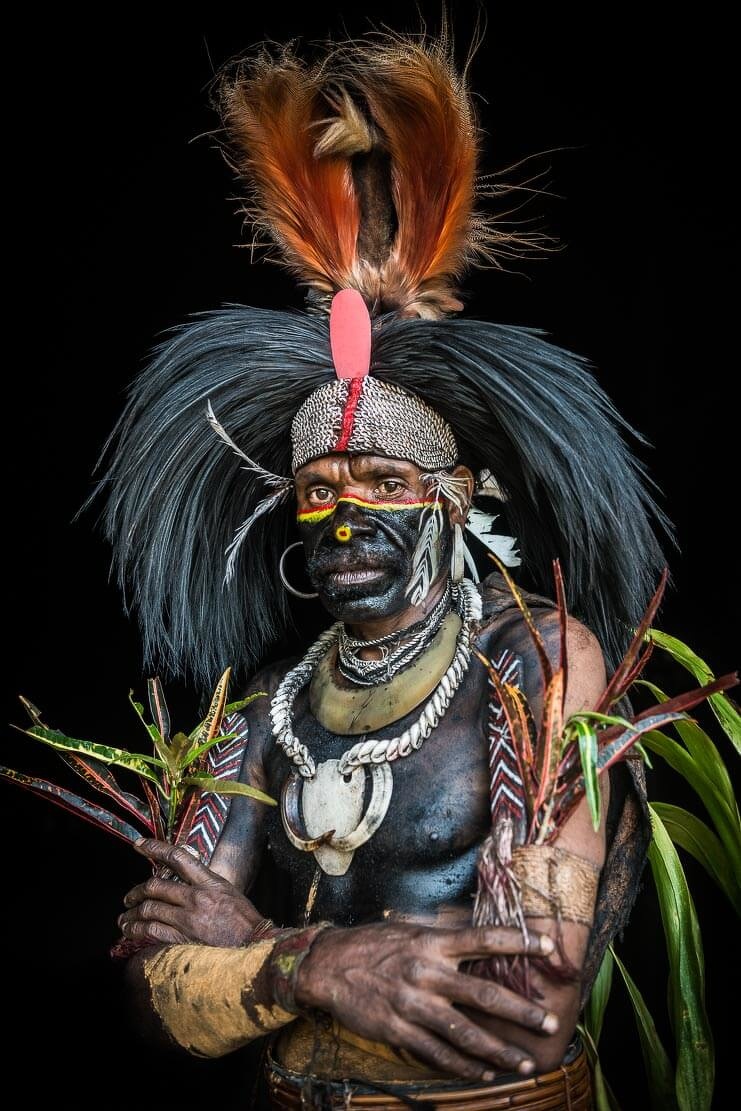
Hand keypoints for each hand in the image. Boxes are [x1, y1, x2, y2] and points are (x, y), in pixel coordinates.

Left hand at [117, 838, 265, 946]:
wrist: (255, 944)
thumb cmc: (244, 919)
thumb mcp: (228, 891)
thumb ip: (204, 884)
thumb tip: (183, 880)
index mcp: (209, 881)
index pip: (178, 857)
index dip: (154, 848)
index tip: (138, 845)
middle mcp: (196, 897)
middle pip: (155, 886)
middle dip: (136, 892)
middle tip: (128, 898)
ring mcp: (189, 919)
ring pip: (150, 910)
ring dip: (132, 914)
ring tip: (125, 919)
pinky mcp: (185, 939)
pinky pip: (153, 932)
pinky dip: (138, 930)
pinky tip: (131, 932)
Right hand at [295, 922, 558, 1080]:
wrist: (328, 966)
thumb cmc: (374, 945)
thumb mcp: (410, 930)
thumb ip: (444, 937)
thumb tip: (480, 936)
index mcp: (432, 941)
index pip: (484, 938)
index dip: (519, 942)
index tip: (550, 949)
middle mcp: (426, 971)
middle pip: (483, 993)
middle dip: (519, 1010)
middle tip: (548, 1023)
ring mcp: (412, 1003)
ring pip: (464, 1032)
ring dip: (497, 1050)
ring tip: (523, 1063)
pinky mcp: (397, 1030)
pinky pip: (437, 1053)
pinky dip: (463, 1065)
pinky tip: (483, 1073)